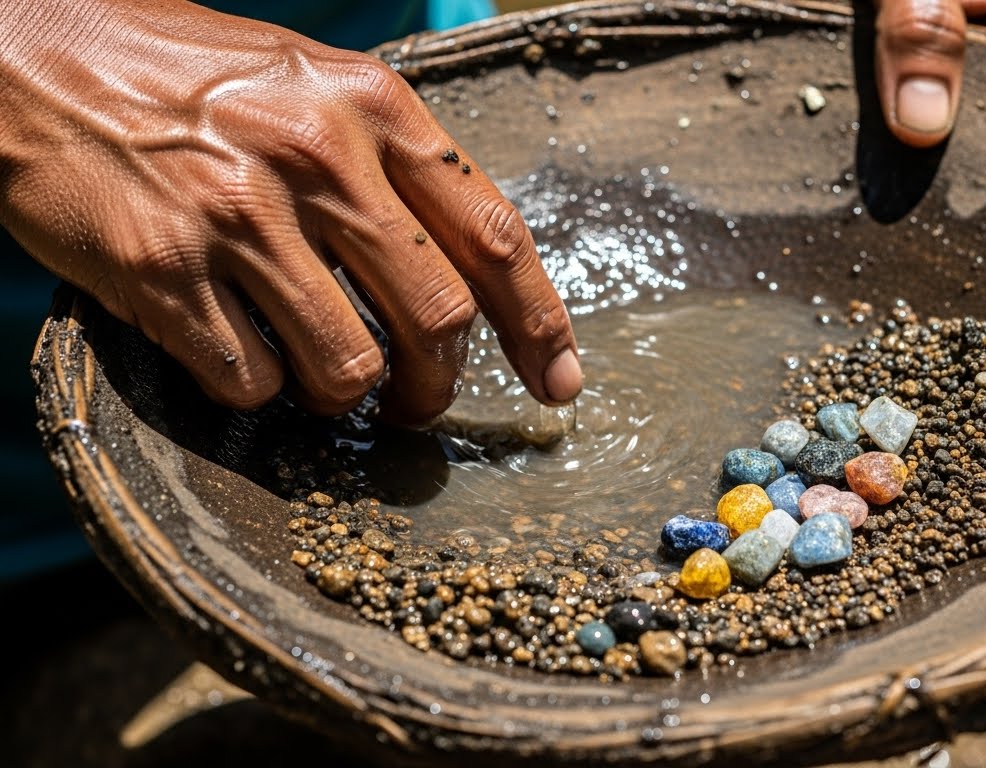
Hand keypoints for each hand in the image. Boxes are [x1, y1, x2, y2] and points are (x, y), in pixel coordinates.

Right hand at [0, 0, 579, 425]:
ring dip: (348, 399)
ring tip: (325, 381)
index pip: (493, 232)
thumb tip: (469, 270)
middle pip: (437, 317)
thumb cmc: (187, 75)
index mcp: (372, 105)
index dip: (538, 321)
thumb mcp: (312, 83)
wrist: (30, 51)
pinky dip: (258, 390)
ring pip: (348, 366)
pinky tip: (241, 354)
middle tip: (421, 402)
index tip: (557, 380)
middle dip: (440, 385)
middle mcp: (316, 155)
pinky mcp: (162, 270)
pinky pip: (250, 380)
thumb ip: (392, 164)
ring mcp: (237, 215)